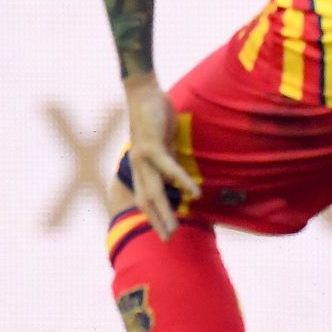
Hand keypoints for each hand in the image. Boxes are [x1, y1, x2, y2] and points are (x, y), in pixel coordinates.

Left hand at [120, 73, 199, 238]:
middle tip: (169, 239)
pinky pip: (169, 169)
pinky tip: (194, 193)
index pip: (145, 197)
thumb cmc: (154, 116)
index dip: (153, 216)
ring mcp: (142, 158)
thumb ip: (168, 160)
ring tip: (176, 227)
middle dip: (158, 221)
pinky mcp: (152, 147)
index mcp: (140, 166)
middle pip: (147, 201)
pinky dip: (181, 181)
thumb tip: (177, 177)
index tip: (164, 232)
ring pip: (154, 192)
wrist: (142, 92)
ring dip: (165, 211)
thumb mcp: (163, 143)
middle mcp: (138, 166)